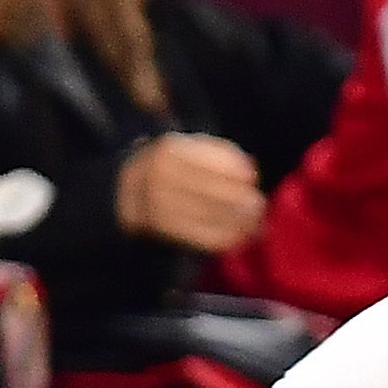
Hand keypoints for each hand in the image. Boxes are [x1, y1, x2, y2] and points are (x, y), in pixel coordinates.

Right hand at [115, 132, 264, 250]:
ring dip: (240, 222)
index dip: (240, 170)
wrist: (127, 193)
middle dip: (244, 200)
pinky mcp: (164, 228)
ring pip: (212, 214)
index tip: (253, 178)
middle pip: (216, 189)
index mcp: (173, 149)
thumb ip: (218, 155)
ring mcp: (161, 202)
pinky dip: (225, 238)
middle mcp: (164, 174)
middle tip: (260, 207)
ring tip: (256, 225)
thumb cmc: (169, 168)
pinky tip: (238, 237)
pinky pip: (202, 235)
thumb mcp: (186, 149)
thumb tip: (252, 170)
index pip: (215, 160)